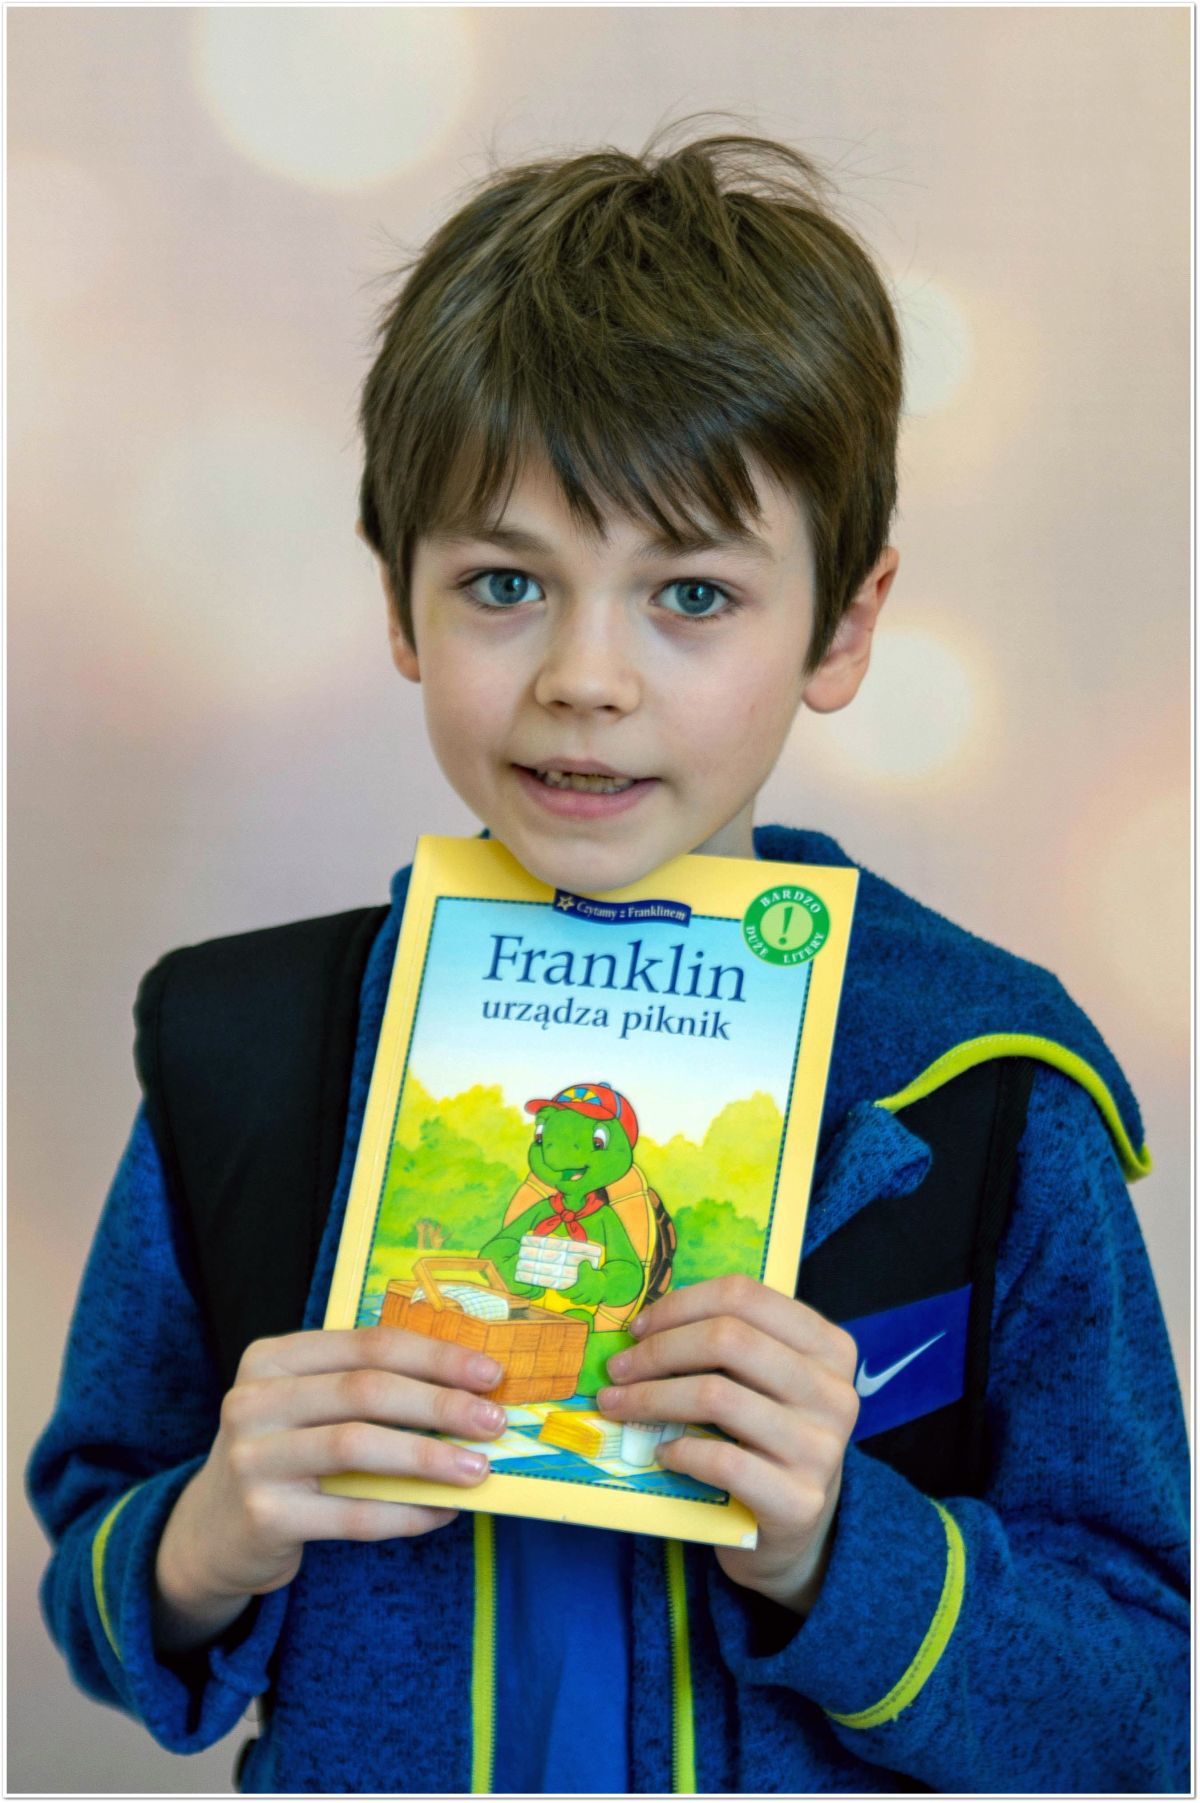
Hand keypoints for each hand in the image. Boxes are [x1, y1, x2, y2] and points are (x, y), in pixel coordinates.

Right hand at [152, 1326, 506, 1652]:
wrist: (212, 1532)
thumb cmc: (284, 1455)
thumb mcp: (305, 1406)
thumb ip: (365, 1388)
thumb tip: (468, 1391)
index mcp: (272, 1358)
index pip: (367, 1343)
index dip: (435, 1355)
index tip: (490, 1372)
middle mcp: (253, 1400)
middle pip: (365, 1390)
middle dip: (440, 1403)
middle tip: (493, 1421)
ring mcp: (251, 1459)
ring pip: (357, 1446)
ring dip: (428, 1457)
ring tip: (478, 1469)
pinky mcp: (262, 1516)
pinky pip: (350, 1514)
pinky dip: (404, 1512)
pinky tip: (441, 1513)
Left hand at [596, 1276, 858, 1614]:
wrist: (797, 1529)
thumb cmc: (768, 1438)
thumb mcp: (766, 1381)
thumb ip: (729, 1345)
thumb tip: (645, 1323)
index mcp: (830, 1346)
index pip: (745, 1296)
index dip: (681, 1305)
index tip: (640, 1327)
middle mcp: (834, 1392)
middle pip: (727, 1339)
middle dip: (658, 1350)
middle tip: (618, 1368)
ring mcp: (821, 1448)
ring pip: (716, 1396)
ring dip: (651, 1398)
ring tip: (618, 1405)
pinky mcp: (799, 1501)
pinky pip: (721, 1460)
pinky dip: (679, 1450)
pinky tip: (662, 1452)